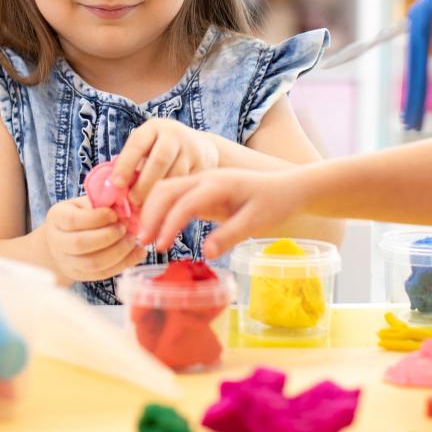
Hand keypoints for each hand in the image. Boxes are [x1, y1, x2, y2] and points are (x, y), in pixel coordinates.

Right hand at [44, 197, 144, 282]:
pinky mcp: (80, 275)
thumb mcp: (85, 203)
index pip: (72, 220)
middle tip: (126, 227)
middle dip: (108, 236)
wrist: (63, 240)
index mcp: (57, 218)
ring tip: (133, 240)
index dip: (96, 218)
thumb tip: (125, 205)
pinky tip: (139, 253)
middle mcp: (57, 242)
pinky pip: (103, 273)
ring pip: (92, 263)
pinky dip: (124, 263)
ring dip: (118, 252)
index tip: (115, 214)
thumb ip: (101, 203)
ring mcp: (67, 262)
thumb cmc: (80, 215)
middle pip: (80, 244)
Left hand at [112, 118, 219, 205]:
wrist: (202, 147)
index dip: (125, 165)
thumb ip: (132, 164)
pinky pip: (189, 184)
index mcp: (154, 128)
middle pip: (158, 160)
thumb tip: (112, 189)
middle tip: (133, 202)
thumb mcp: (147, 148)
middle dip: (144, 184)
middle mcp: (174, 134)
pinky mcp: (205, 164)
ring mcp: (192, 148)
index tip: (116, 185)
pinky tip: (167, 208)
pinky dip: (177, 197)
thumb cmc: (161, 152)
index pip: (137, 145)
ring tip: (148, 209)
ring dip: (161, 194)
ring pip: (175, 175)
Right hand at [138, 169, 305, 257]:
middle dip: (150, 214)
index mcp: (219, 184)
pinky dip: (161, 209)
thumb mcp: (257, 222)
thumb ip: (231, 235)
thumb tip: (205, 253)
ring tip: (146, 238)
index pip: (184, 201)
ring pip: (166, 189)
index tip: (161, 247)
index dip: (169, 224)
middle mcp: (206, 178)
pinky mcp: (203, 190)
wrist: (288, 187)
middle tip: (142, 243)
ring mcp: (203, 181)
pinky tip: (157, 228)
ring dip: (152, 210)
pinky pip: (175, 195)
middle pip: (166, 189)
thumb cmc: (275, 203)